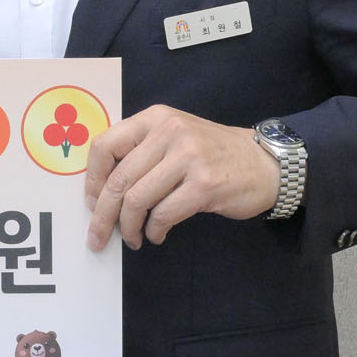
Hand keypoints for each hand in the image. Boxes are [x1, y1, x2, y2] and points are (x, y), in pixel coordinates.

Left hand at [84, 106, 278, 249]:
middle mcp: (169, 132)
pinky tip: (157, 235)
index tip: (91, 202)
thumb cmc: (212, 154)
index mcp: (154, 118)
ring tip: (132, 238)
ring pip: (138, 199)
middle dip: (103, 215)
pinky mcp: (205, 185)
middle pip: (119, 179)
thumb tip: (101, 190)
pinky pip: (164, 214)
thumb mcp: (173, 136)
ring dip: (129, 227)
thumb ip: (140, 151)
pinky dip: (155, 231)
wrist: (265, 163)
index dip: (92, 179)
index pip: (105, 145)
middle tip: (98, 236)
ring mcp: (188, 157)